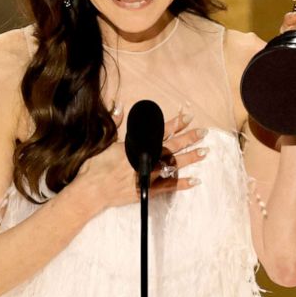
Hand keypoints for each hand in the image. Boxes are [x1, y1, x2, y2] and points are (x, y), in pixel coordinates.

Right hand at [72, 106, 208, 211]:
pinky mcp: (146, 190)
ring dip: (189, 158)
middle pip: (170, 147)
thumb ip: (115, 123)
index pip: (159, 132)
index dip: (175, 124)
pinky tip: (195, 180)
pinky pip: (167, 187)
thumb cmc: (95, 166)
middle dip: (188, 139)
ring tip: (204, 152)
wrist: (91, 190)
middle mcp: (144, 159)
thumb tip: (119, 105)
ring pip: (172, 165)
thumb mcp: (104, 141)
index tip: (188, 117)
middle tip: (203, 132)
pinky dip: (181, 184)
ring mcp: (146, 176)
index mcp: (135, 146)